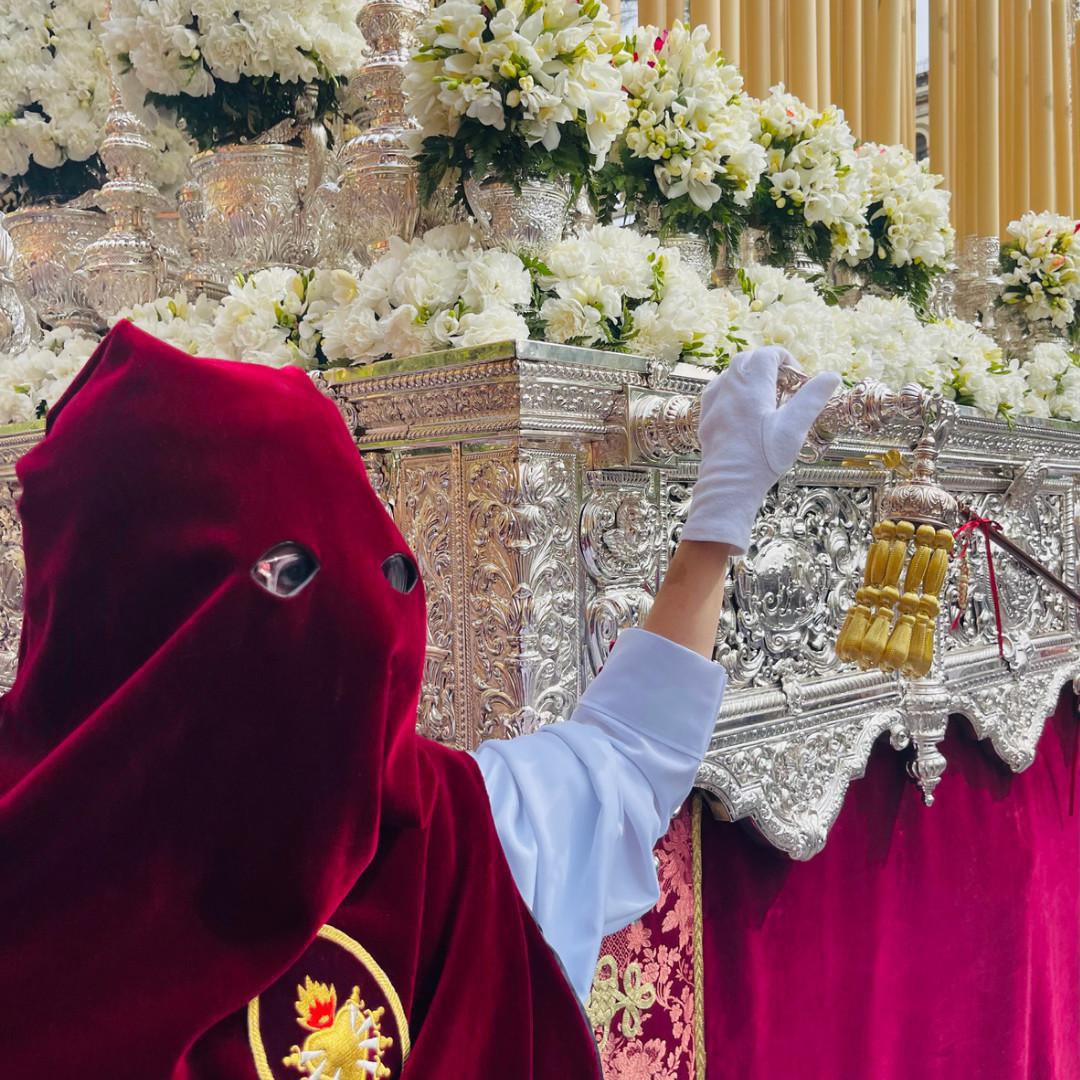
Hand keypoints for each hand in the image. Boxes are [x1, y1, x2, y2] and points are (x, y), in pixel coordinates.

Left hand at [681, 347, 840, 554]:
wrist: (729, 485)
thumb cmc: (763, 456)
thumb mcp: (794, 426)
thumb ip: (812, 398)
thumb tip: (832, 376)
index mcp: (751, 385)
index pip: (767, 354)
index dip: (786, 360)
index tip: (798, 378)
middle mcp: (728, 387)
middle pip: (747, 360)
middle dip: (768, 365)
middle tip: (785, 386)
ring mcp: (713, 402)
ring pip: (730, 374)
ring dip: (749, 377)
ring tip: (766, 397)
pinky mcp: (705, 418)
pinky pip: (717, 392)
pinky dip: (732, 391)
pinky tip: (742, 409)